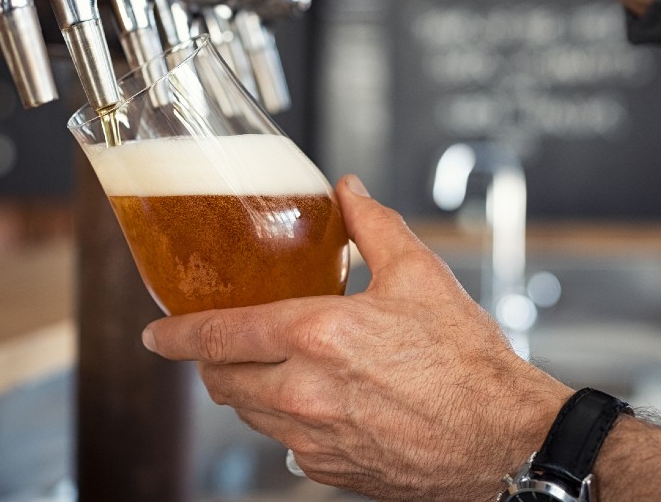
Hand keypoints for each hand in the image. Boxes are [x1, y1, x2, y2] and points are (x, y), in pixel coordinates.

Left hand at [142, 174, 571, 500]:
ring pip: (248, 415)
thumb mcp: (420, 276)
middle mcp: (305, 392)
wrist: (504, 440)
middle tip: (218, 344)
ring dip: (245, 389)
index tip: (156, 334)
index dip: (177, 334)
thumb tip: (347, 191)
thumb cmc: (469, 362)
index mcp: (319, 336)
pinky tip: (312, 400)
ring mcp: (315, 439)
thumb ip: (373, 226)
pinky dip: (283, 420)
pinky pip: (284, 444)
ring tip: (268, 366)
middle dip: (209, 362)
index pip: (219, 335)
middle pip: (222, 381)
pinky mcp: (330, 470)